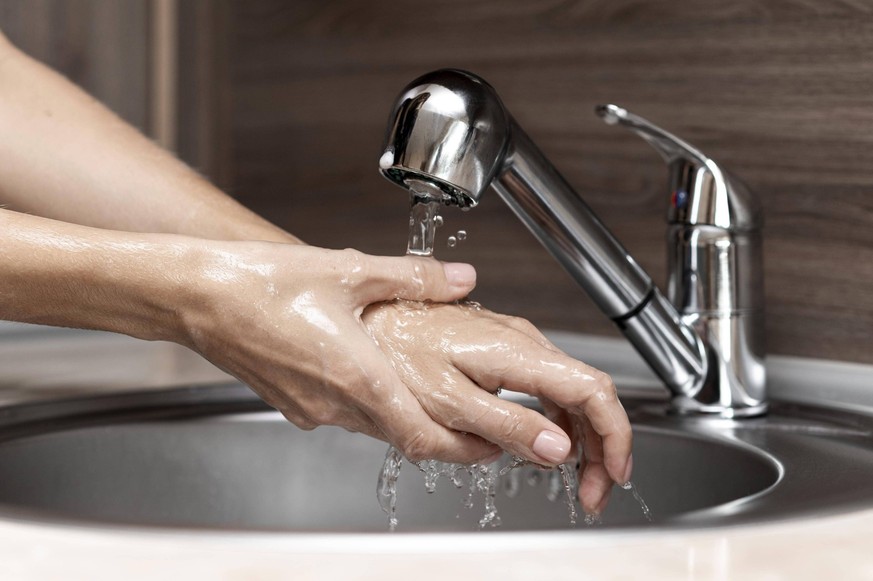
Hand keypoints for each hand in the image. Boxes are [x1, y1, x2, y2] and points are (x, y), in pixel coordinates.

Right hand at [178, 242, 501, 463]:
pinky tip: (366, 370)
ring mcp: (309, 408)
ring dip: (402, 414)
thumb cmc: (263, 282)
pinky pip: (340, 413)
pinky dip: (365, 403)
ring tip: (426, 389)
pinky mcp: (290, 403)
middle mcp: (334, 403)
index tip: (491, 444)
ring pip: (371, 424)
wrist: (196, 296)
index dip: (462, 447)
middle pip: (401, 436)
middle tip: (475, 423)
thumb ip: (414, 276)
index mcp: (357, 376)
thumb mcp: (349, 269)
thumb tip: (461, 278)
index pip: (421, 436)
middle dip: (442, 435)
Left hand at [362, 300, 632, 515]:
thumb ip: (507, 424)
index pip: (592, 390)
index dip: (614, 434)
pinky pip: (538, 387)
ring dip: (575, 437)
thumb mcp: (447, 401)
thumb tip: (558, 448)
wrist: (361, 317)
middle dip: (598, 445)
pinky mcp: (493, 350)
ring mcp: (509, 344)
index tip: (614, 473)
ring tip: (572, 478)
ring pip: (564, 392)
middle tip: (592, 491)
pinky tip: (540, 446)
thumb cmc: (391, 351)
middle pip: (584, 394)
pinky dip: (550, 421)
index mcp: (518, 351)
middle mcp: (522, 342)